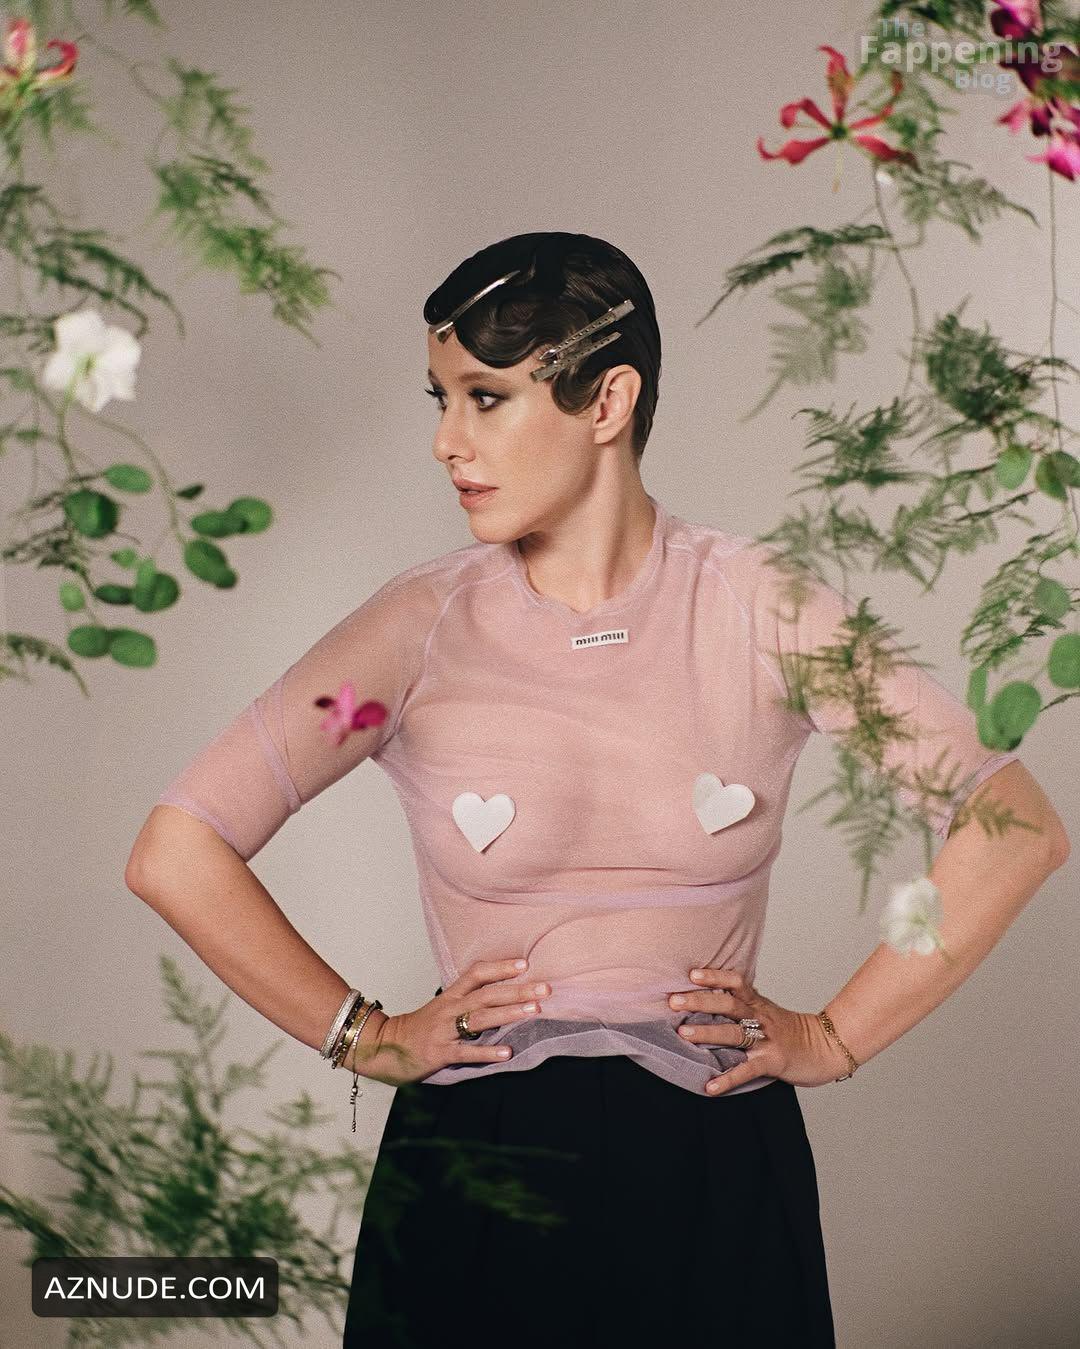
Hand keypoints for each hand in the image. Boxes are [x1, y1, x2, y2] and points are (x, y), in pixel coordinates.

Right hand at [346, 958, 549, 1086]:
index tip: (525, 964)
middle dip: (518, 990)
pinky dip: (488, 1051)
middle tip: (545, 988)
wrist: (384, 1046)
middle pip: (487, 994)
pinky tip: (507, 1053)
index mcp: (451, 995)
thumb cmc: (420, 1028)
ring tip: (534, 1011)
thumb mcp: (442, 1007)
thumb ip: (467, 1001)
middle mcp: (449, 1008)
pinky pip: (467, 1051)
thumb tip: (501, 996)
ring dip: (509, 1014)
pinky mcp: (441, 1053)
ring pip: (481, 1018)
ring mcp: (445, 1030)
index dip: (500, 967)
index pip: (477, 973)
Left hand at [668, 965, 850, 1094]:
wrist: (827, 1048)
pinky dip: (727, 1079)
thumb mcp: (767, 1011)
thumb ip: (743, 1006)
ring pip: (734, 1033)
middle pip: (728, 1005)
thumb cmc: (792, 1031)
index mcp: (758, 1004)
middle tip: (674, 1001)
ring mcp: (767, 1040)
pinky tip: (709, 1087)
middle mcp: (761, 1018)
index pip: (736, 983)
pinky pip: (747, 1070)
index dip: (715, 977)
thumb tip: (708, 1000)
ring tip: (684, 1034)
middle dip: (700, 1002)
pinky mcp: (773, 1062)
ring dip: (708, 1033)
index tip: (692, 974)